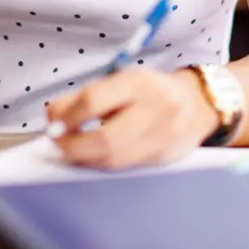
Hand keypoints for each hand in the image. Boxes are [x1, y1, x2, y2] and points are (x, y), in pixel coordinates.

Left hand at [47, 68, 220, 170]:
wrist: (196, 103)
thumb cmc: (147, 92)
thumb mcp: (119, 82)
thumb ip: (84, 97)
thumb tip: (52, 117)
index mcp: (137, 82)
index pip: (93, 101)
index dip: (68, 118)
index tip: (52, 126)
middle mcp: (155, 107)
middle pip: (105, 137)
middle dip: (74, 146)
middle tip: (58, 145)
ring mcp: (164, 135)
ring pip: (116, 158)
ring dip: (86, 160)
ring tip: (71, 153)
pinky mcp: (166, 157)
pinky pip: (128, 167)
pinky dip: (104, 165)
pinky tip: (93, 159)